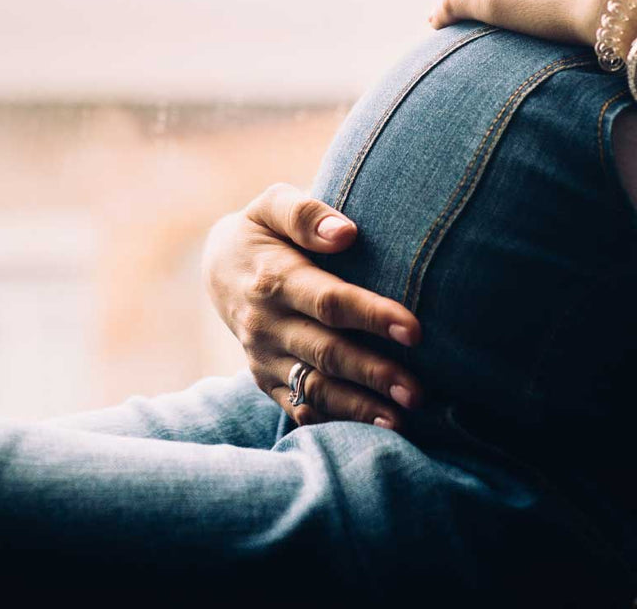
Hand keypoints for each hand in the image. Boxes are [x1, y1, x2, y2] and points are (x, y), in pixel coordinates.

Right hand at [202, 183, 422, 429]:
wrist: (219, 268)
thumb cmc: (264, 232)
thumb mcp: (271, 205)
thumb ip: (305, 213)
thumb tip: (345, 233)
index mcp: (274, 279)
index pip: (328, 302)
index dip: (372, 316)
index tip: (414, 330)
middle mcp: (266, 324)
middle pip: (326, 353)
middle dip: (373, 374)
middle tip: (417, 391)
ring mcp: (264, 357)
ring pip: (313, 389)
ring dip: (357, 408)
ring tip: (400, 420)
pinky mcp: (265, 380)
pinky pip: (298, 408)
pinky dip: (334, 422)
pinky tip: (371, 430)